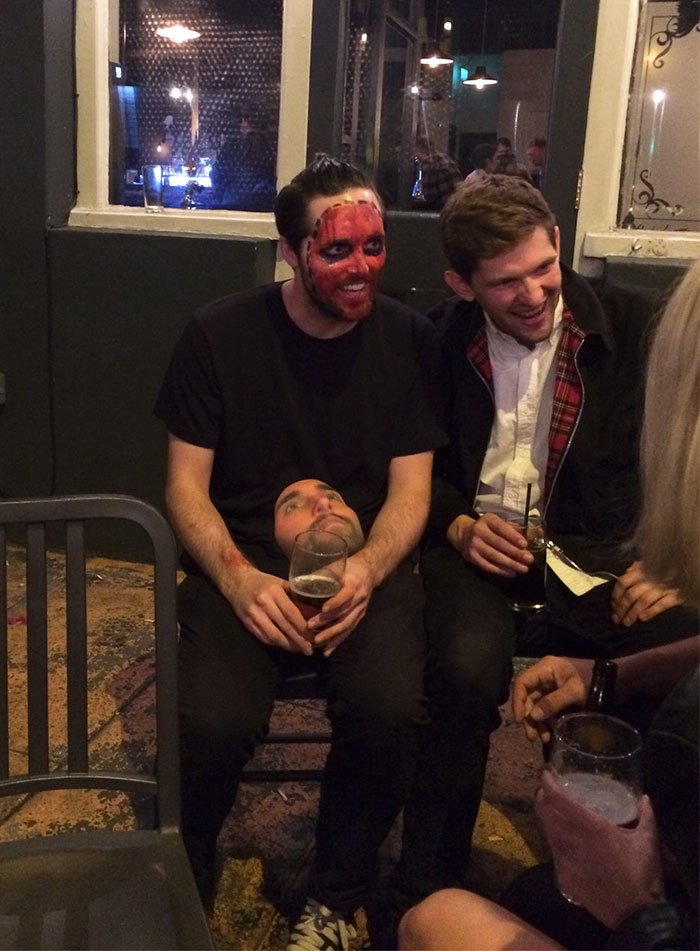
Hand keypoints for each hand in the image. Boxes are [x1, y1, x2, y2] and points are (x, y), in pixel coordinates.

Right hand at [225, 566, 312, 653]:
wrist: (237, 581)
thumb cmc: (263, 582)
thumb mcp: (281, 584)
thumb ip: (296, 597)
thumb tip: (314, 613)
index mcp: (274, 592)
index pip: (291, 613)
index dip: (302, 627)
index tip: (312, 636)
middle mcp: (263, 604)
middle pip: (284, 627)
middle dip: (298, 640)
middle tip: (309, 649)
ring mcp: (253, 615)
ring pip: (273, 635)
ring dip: (287, 645)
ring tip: (298, 649)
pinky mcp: (246, 623)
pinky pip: (263, 637)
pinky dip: (275, 643)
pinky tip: (284, 645)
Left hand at [307, 551, 374, 655]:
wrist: (370, 572)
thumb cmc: (349, 567)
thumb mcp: (337, 567)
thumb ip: (321, 575)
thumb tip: (298, 583)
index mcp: (354, 584)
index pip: (345, 595)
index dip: (335, 602)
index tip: (323, 609)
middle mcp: (359, 599)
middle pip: (344, 614)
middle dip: (327, 623)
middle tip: (310, 628)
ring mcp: (360, 610)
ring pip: (346, 626)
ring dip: (331, 636)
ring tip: (316, 643)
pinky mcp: (359, 617)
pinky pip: (348, 631)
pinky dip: (337, 642)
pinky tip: (327, 651)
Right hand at [447, 512, 532, 576]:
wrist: (464, 534)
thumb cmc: (487, 528)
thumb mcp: (497, 522)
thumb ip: (512, 528)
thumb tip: (532, 535)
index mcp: (488, 520)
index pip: (501, 527)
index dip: (513, 536)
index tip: (524, 544)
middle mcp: (479, 531)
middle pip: (499, 543)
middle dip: (516, 553)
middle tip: (529, 559)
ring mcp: (474, 545)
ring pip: (494, 556)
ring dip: (511, 564)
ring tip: (523, 568)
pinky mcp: (471, 557)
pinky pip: (487, 566)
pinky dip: (501, 570)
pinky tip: (511, 572)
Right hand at [511, 656, 590, 741]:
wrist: (613, 681)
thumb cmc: (592, 681)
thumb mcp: (574, 691)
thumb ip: (553, 702)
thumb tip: (533, 716)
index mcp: (545, 668)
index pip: (522, 682)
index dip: (518, 700)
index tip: (520, 719)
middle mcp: (544, 676)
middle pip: (528, 696)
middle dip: (529, 717)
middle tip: (531, 736)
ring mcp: (550, 686)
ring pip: (536, 705)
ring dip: (537, 722)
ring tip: (542, 739)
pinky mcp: (557, 695)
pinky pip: (546, 708)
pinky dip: (546, 721)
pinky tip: (549, 733)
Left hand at [536, 770, 664, 928]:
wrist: (635, 915)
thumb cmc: (641, 874)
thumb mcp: (648, 841)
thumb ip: (646, 816)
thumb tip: (645, 798)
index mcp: (590, 827)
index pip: (558, 799)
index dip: (548, 784)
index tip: (546, 773)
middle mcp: (571, 840)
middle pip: (545, 812)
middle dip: (542, 796)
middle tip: (547, 789)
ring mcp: (564, 860)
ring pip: (547, 831)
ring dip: (546, 817)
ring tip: (553, 810)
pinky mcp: (563, 877)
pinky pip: (553, 852)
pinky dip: (554, 840)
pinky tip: (562, 840)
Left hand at [611, 561, 681, 626]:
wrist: (689, 570)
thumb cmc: (667, 568)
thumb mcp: (651, 563)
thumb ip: (638, 567)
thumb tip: (626, 573)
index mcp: (642, 569)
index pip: (623, 582)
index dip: (615, 595)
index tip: (612, 606)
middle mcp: (651, 577)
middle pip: (630, 594)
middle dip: (621, 608)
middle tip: (616, 619)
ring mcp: (663, 586)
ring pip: (643, 601)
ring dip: (632, 613)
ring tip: (626, 623)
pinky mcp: (676, 594)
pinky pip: (661, 604)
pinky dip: (650, 611)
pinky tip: (642, 619)